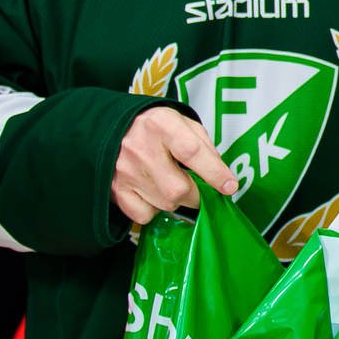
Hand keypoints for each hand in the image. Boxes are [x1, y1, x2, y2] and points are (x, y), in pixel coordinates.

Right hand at [111, 107, 237, 226]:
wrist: (109, 127)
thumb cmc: (154, 127)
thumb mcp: (182, 123)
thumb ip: (204, 146)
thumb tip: (221, 176)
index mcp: (161, 125)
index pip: (192, 151)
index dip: (214, 172)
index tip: (229, 186)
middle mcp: (141, 148)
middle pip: (178, 189)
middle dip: (196, 195)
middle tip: (198, 190)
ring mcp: (126, 172)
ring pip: (164, 204)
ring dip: (176, 200)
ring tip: (170, 183)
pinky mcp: (116, 190)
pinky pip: (144, 215)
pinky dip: (154, 209)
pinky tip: (153, 193)